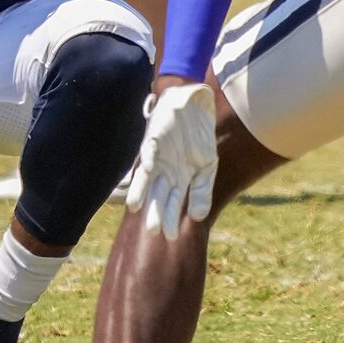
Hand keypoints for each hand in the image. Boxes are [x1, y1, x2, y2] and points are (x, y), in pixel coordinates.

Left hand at [123, 80, 218, 240]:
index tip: (171, 236)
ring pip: (146, 178)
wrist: (195, 105)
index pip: (173, 203)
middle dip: (155, 211)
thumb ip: (201, 191)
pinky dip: (147, 160)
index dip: (170, 219)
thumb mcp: (207, 167)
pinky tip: (148, 169)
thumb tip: (197, 218)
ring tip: (136, 207)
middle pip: (158, 195)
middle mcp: (165, 171)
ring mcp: (158, 156)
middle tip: (153, 230)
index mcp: (179, 179)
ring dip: (141, 191)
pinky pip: (148, 151)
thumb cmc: (199, 137)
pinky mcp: (153, 139)